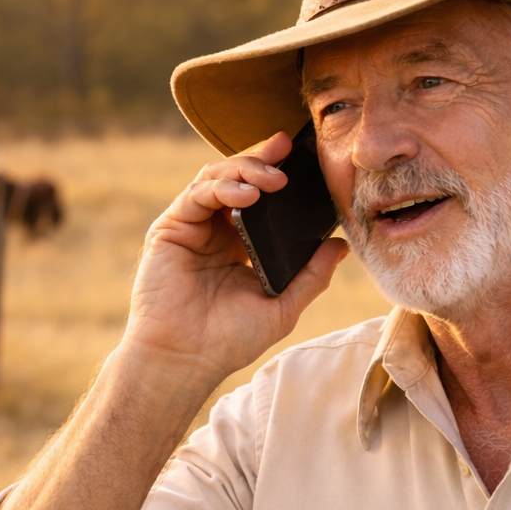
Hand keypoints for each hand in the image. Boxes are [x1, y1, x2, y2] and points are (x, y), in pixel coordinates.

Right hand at [122, 131, 348, 384]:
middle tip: (286, 150)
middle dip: (261, 159)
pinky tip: (247, 194)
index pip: (259, 197)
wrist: (186, 360)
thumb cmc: (229, 340)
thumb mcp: (282, 307)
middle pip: (236, 178)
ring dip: (245, 169)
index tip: (303, 156)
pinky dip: (222, 188)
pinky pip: (196, 195)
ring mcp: (191, 227)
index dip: (277, 173)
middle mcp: (215, 230)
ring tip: (273, 179)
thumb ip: (311, 276)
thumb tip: (340, 245)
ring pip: (215, 178)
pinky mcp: (170, 229)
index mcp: (240, 244)